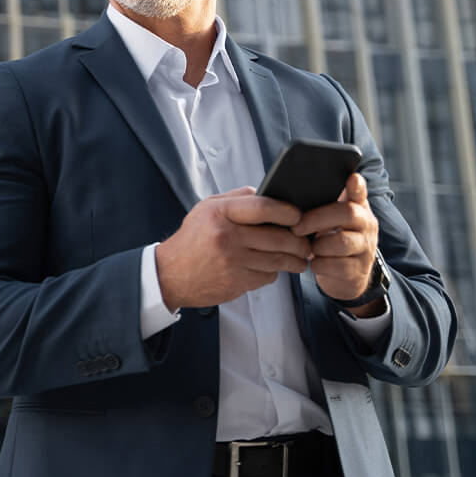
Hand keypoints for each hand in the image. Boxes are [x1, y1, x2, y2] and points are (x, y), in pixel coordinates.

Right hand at [155, 186, 309, 311]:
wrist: (170, 274)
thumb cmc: (192, 239)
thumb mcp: (206, 209)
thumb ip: (237, 199)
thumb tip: (269, 194)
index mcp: (220, 213)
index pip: (264, 207)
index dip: (288, 212)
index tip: (298, 216)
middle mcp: (226, 236)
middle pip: (279, 237)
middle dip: (299, 241)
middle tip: (305, 242)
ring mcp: (232, 261)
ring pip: (278, 260)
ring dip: (294, 260)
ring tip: (299, 257)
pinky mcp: (236, 282)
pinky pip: (268, 276)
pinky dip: (274, 272)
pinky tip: (271, 268)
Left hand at [294, 173, 382, 313]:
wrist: (346, 277)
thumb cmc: (331, 241)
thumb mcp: (330, 222)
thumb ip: (322, 206)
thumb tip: (296, 191)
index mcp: (358, 209)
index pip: (360, 193)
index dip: (357, 186)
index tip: (352, 177)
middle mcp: (367, 226)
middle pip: (347, 213)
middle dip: (317, 219)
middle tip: (296, 227)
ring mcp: (366, 248)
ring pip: (342, 242)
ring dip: (318, 245)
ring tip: (309, 248)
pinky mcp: (358, 270)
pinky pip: (336, 265)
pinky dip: (319, 264)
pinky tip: (314, 262)